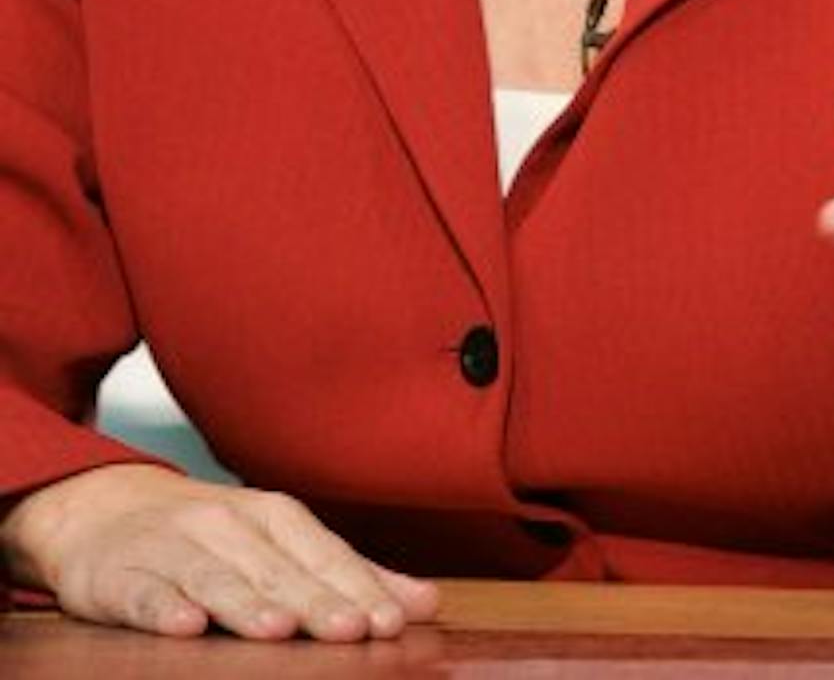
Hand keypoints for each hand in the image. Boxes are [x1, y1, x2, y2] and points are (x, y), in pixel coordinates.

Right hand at [0, 463, 439, 638]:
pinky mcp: (118, 574)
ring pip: (213, 577)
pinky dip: (163, 607)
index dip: (355, 586)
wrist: (103, 509)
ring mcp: (170, 546)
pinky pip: (143, 592)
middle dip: (314, 599)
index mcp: (270, 517)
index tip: (389, 621)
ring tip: (277, 629)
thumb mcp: (279, 545)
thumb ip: (347, 575)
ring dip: (246, 603)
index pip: (321, 553)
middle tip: (350, 630)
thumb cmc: (208, 536)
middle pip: (276, 568)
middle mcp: (224, 525)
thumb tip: (425, 603)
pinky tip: (184, 625)